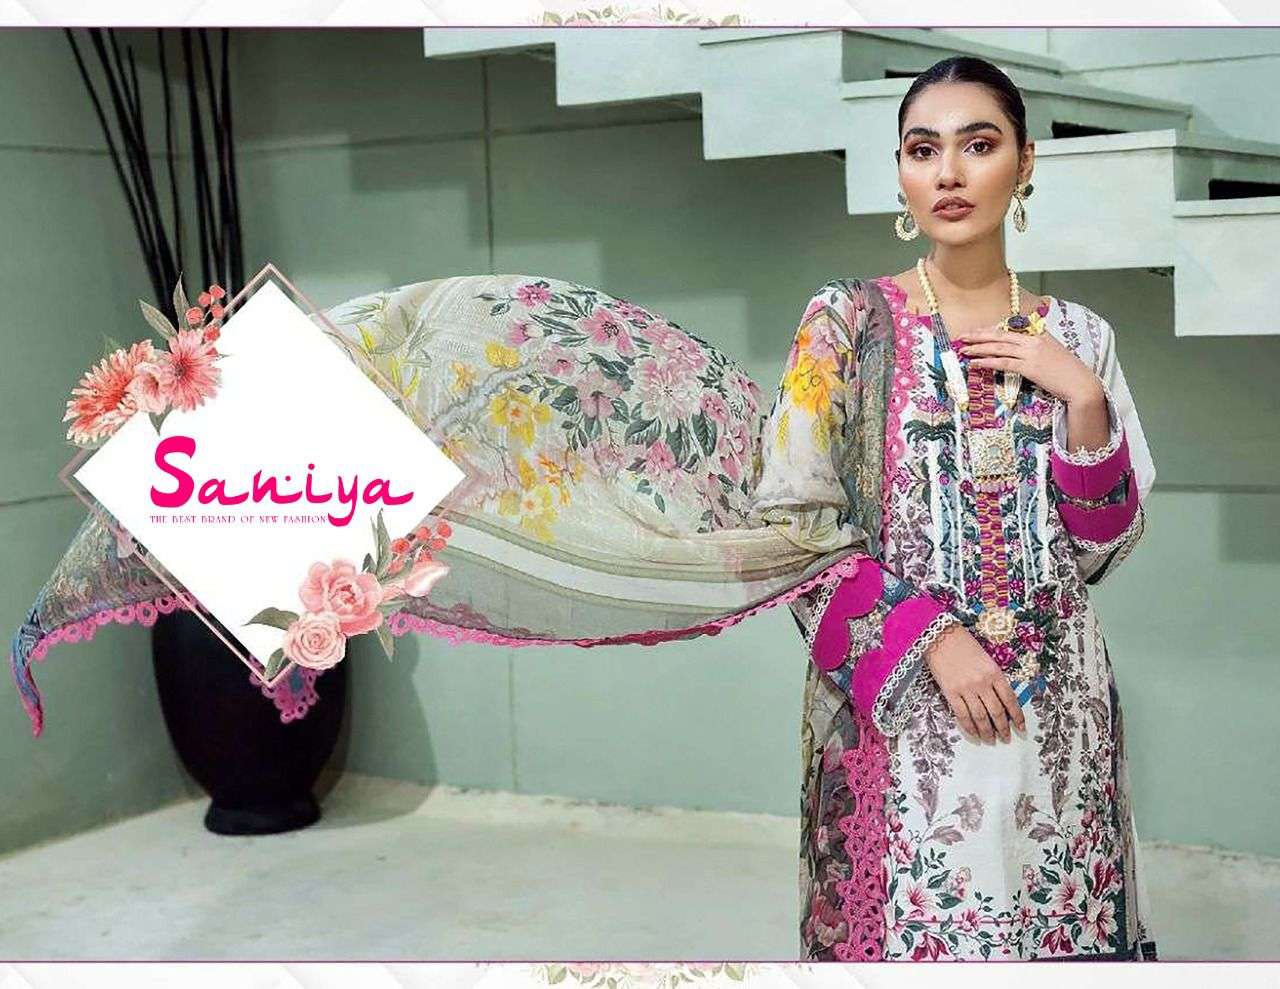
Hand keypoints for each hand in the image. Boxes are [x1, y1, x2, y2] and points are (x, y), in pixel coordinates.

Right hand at [924, 623, 1025, 743]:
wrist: (940, 637)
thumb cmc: (963, 645)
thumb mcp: (986, 659)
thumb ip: (993, 678)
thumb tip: (1000, 700)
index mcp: (995, 673)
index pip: (1010, 700)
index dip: (1017, 717)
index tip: (1021, 728)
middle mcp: (982, 683)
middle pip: (996, 712)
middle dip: (1003, 728)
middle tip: (1006, 738)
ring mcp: (966, 689)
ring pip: (980, 717)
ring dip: (987, 731)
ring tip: (990, 740)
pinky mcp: (950, 692)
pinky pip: (962, 715)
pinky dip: (969, 727)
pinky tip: (974, 734)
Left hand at [953, 324, 1102, 405]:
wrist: (1081, 383)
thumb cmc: (1068, 372)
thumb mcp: (1052, 354)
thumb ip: (1037, 349)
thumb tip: (1020, 352)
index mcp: (1039, 335)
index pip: (1009, 330)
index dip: (991, 330)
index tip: (977, 331)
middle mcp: (1033, 340)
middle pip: (1000, 335)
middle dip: (979, 335)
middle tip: (962, 336)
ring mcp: (1031, 353)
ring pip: (998, 347)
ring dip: (978, 348)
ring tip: (964, 349)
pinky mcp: (1029, 367)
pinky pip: (1003, 362)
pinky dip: (987, 362)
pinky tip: (975, 363)